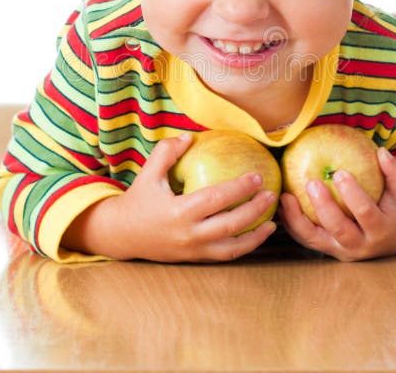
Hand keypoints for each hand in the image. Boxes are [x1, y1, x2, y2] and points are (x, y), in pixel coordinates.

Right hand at [63, 134, 276, 261]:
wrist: (121, 235)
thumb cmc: (138, 200)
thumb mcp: (148, 173)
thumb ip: (167, 152)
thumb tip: (189, 136)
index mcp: (178, 212)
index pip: (216, 199)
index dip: (239, 188)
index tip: (257, 176)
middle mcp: (188, 235)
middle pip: (230, 226)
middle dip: (255, 211)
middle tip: (271, 195)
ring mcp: (193, 251)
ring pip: (232, 248)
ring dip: (256, 236)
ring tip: (273, 222)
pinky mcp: (195, 259)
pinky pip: (225, 256)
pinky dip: (244, 247)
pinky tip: (257, 234)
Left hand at [278, 147, 395, 260]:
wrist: (390, 245)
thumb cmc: (393, 211)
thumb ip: (395, 172)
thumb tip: (382, 152)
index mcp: (380, 229)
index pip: (366, 213)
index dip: (353, 194)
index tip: (340, 172)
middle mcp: (360, 245)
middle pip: (339, 229)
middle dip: (324, 207)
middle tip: (311, 182)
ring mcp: (340, 251)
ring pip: (314, 240)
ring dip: (297, 219)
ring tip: (286, 196)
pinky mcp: (325, 250)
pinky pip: (304, 239)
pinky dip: (291, 224)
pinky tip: (282, 204)